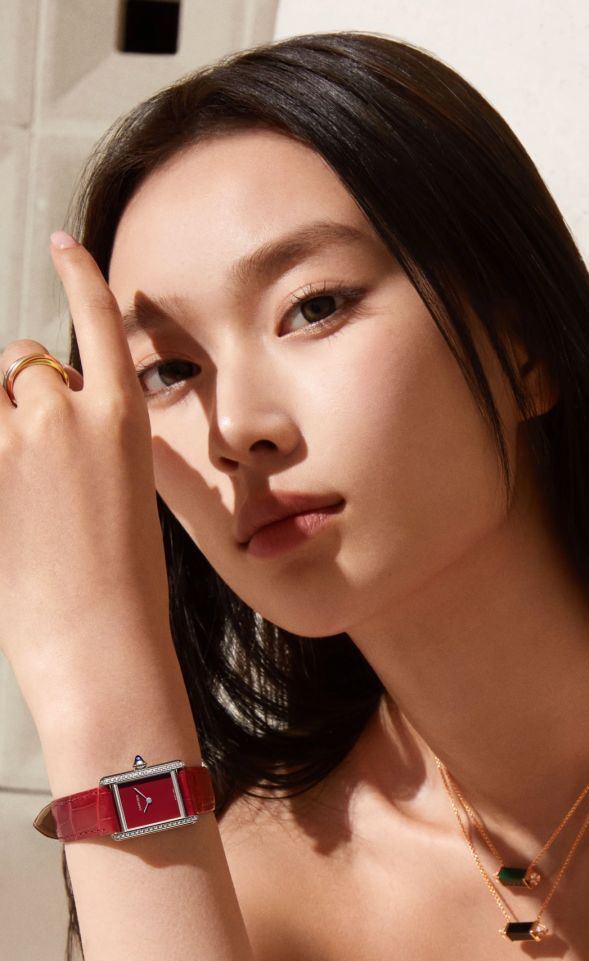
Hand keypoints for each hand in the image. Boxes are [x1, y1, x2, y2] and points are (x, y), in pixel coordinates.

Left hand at [0, 231, 173, 717]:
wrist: (95, 642)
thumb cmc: (124, 589)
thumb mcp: (131, 498)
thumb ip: (94, 446)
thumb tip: (60, 422)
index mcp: (119, 422)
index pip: (97, 322)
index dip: (78, 275)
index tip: (63, 245)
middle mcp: (60, 417)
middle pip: (25, 366)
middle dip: (25, 393)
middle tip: (39, 456)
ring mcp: (8, 445)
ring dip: (0, 421)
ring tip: (22, 486)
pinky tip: (14, 502)